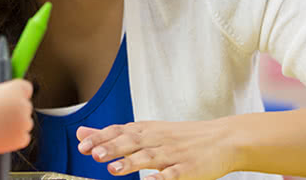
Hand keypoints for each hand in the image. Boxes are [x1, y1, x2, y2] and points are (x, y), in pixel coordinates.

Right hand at [0, 79, 33, 153]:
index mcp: (16, 89)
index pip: (26, 88)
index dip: (18, 93)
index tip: (12, 98)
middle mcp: (24, 104)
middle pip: (25, 106)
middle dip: (15, 110)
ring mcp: (25, 122)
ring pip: (24, 123)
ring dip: (15, 125)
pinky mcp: (22, 138)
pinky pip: (22, 137)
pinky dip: (14, 138)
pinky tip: (0, 135)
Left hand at [76, 119, 238, 178]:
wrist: (223, 139)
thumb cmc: (181, 137)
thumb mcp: (146, 130)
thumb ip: (113, 134)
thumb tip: (82, 133)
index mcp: (146, 130)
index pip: (119, 131)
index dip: (101, 137)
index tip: (82, 145)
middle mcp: (158, 140)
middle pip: (132, 142)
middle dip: (112, 148)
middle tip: (94, 154)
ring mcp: (174, 154)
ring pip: (150, 157)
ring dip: (132, 162)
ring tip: (114, 169)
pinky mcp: (189, 169)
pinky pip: (174, 174)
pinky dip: (163, 178)